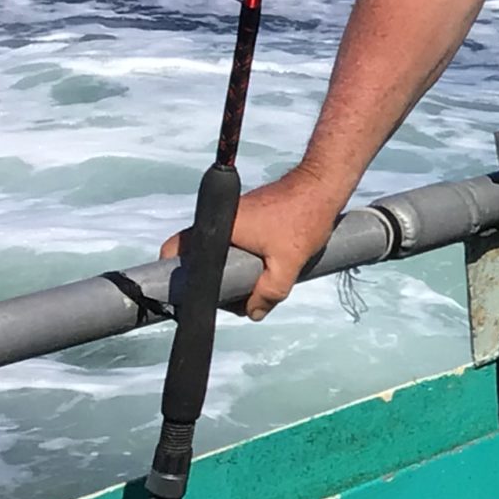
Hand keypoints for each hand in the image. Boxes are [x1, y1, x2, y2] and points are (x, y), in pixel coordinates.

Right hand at [161, 165, 345, 320]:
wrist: (322, 185)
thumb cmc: (303, 217)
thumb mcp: (287, 263)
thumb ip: (269, 292)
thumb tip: (252, 313)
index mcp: (217, 227)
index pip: (177, 250)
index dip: (177, 275)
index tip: (189, 296)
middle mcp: (219, 220)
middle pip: (201, 259)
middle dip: (216, 282)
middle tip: (236, 299)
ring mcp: (233, 218)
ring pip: (222, 253)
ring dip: (234, 271)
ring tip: (255, 286)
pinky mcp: (248, 218)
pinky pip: (237, 245)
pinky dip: (246, 259)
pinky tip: (266, 270)